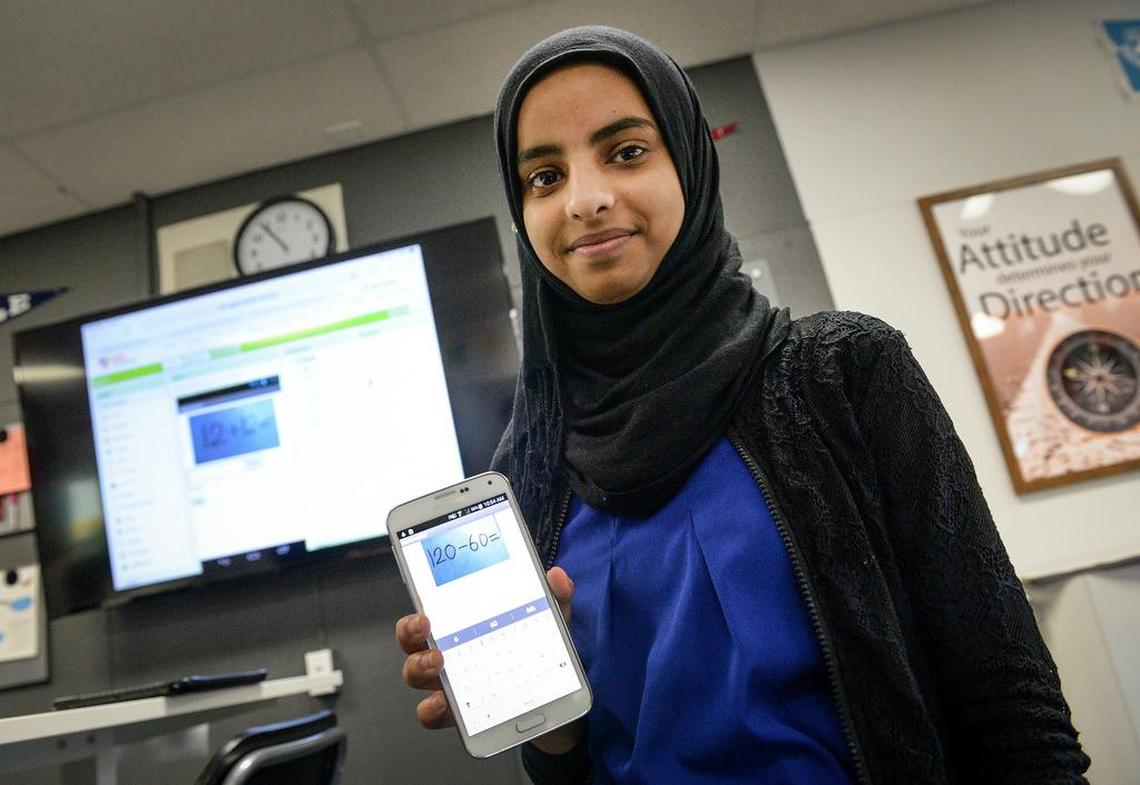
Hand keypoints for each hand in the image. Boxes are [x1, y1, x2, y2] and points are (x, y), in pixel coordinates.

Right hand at [395, 566, 582, 750]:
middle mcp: (448, 652)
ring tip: (438, 661)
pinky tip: (446, 703)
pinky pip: (432, 713)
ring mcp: (450, 683)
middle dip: (410, 631)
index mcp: (462, 625)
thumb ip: (555, 597)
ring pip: (415, 674)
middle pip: (411, 640)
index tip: (425, 608)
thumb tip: (557, 576)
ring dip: (419, 666)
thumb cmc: (537, 652)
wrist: (555, 699)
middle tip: (425, 625)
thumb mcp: (548, 621)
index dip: (417, 606)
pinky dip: (433, 709)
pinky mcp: (458, 713)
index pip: (428, 611)